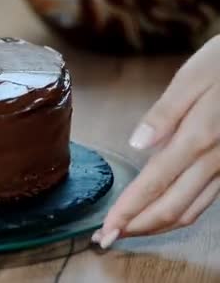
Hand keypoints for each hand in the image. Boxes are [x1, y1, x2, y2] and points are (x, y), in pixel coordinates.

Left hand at [92, 35, 219, 248]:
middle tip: (107, 238)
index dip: (127, 211)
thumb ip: (165, 112)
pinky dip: (178, 214)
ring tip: (126, 231)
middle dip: (136, 228)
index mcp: (197, 137)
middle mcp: (215, 160)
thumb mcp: (193, 77)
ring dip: (155, 226)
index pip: (153, 185)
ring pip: (190, 211)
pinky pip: (205, 201)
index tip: (105, 228)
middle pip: (171, 208)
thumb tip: (137, 143)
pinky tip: (158, 215)